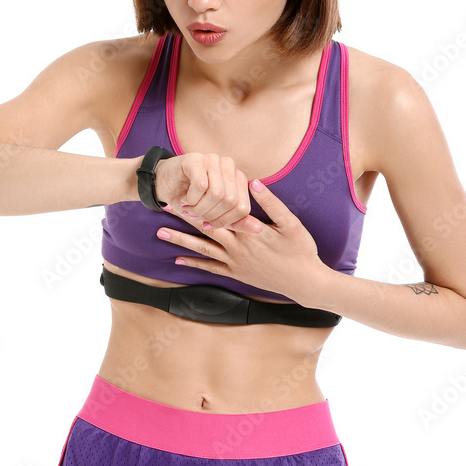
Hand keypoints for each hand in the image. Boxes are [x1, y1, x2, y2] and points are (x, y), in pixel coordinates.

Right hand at [155, 153, 262, 233]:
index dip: (226, 221)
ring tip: (189, 208)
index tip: (209, 224)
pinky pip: (201, 185)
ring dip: (199, 208)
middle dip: (211, 215)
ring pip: (217, 193)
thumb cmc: (190, 199)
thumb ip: (236, 221)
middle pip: (231, 200)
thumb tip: (259, 229)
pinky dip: (191, 199)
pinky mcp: (196, 158)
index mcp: (238, 178)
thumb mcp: (215, 214)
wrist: (162, 184)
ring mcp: (213, 159)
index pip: (243, 207)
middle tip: (196, 216)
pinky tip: (184, 199)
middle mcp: (229, 166)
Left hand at [155, 177, 323, 301]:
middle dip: (183, 217)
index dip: (201, 201)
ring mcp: (235, 262)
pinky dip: (194, 264)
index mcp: (249, 231)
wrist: (305, 282)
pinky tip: (178, 260)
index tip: (185, 191)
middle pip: (205, 229)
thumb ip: (272, 203)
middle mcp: (238, 247)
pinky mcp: (237, 274)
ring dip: (181, 241)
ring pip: (203, 249)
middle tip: (163, 207)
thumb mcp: (291, 224)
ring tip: (161, 234)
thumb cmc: (301, 251)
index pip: (220, 212)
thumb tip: (254, 183)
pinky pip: (211, 269)